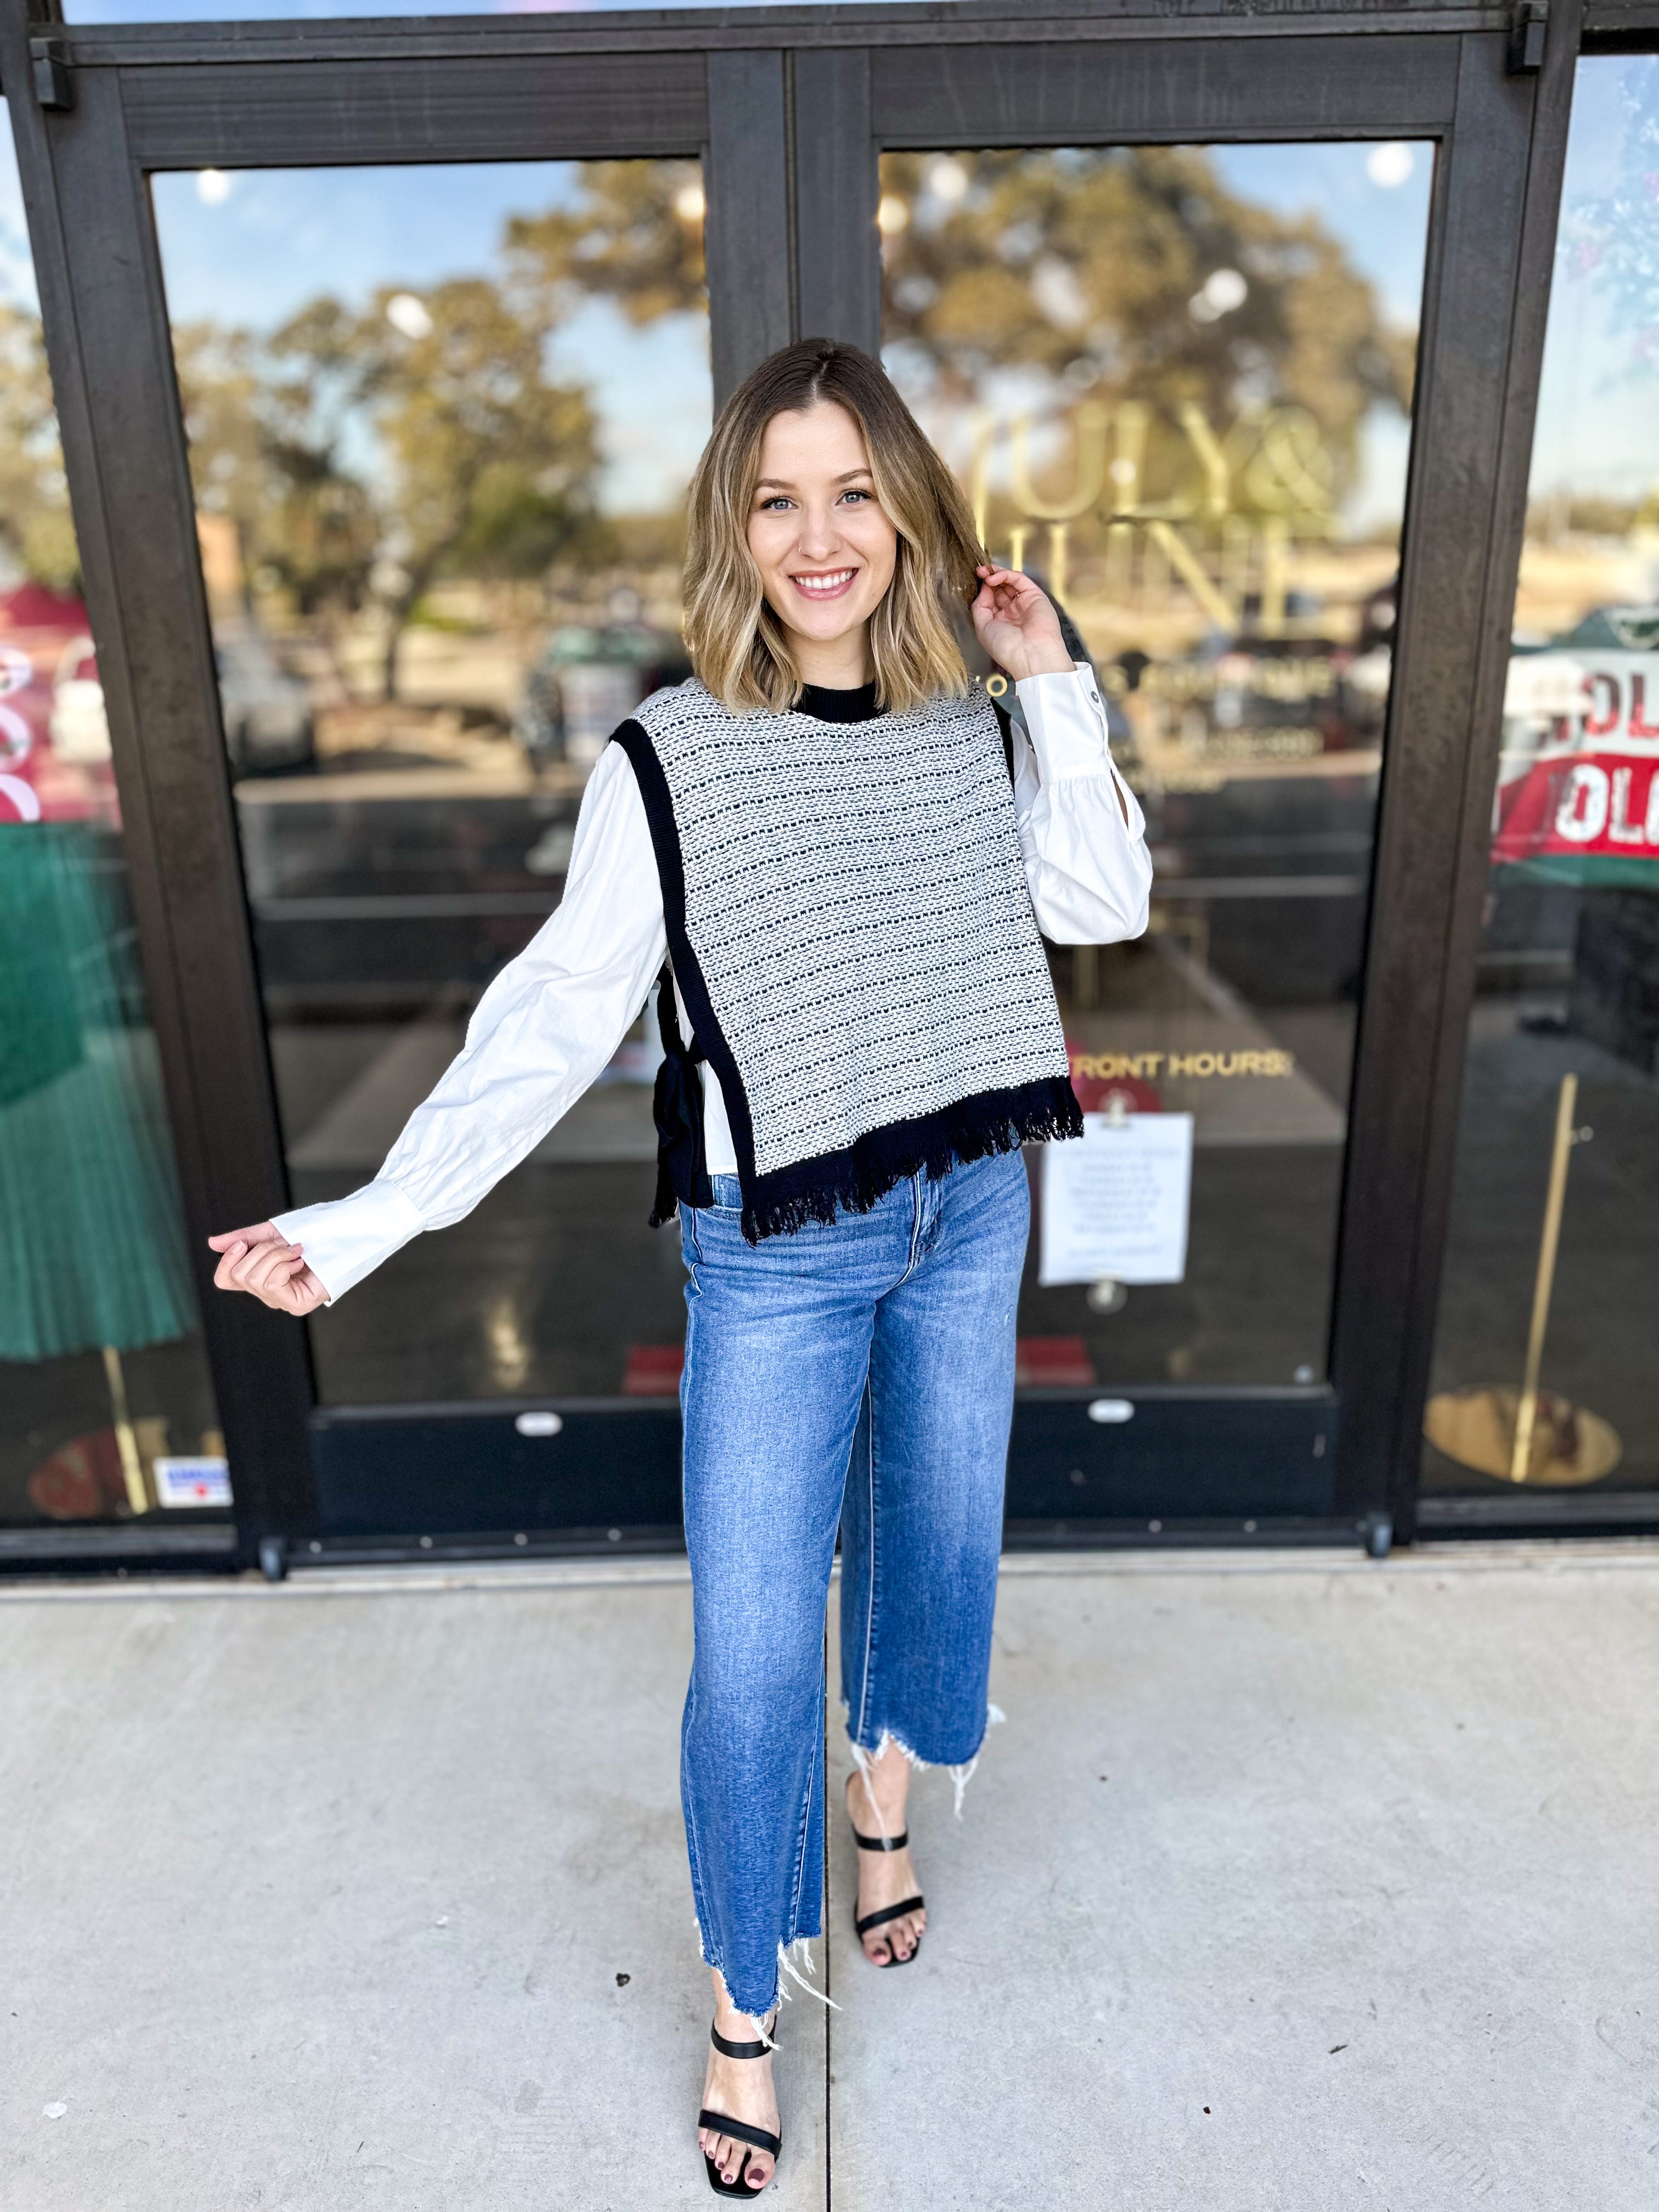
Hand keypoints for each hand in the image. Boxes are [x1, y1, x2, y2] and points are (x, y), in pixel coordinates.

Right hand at [208, 1222, 328, 1316]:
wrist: (343, 1232)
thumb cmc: (313, 1233)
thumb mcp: (272, 1232)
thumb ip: (244, 1239)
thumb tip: (212, 1244)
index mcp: (259, 1276)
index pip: (225, 1280)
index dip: (226, 1262)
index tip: (241, 1244)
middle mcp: (268, 1292)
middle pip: (239, 1275)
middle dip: (261, 1251)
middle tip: (286, 1244)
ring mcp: (283, 1301)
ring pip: (254, 1278)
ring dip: (276, 1256)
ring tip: (297, 1251)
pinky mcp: (297, 1305)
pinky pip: (271, 1284)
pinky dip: (284, 1266)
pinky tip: (301, 1263)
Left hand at [970, 565, 1073, 681]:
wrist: (1030, 655)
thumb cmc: (1007, 649)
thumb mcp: (983, 628)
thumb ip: (980, 606)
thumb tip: (983, 588)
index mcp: (1001, 622)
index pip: (990, 599)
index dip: (982, 589)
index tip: (974, 582)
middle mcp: (1012, 612)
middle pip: (1000, 588)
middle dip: (988, 578)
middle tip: (979, 571)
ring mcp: (1024, 603)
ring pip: (1010, 582)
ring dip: (996, 574)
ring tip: (985, 572)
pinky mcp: (1035, 596)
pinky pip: (1020, 580)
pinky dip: (1006, 575)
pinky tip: (994, 578)